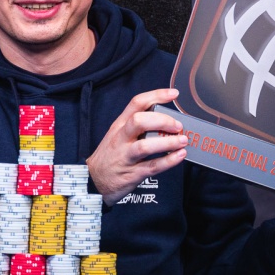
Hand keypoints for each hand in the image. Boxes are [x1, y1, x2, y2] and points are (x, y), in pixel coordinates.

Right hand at [85, 88, 187, 204]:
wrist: (92, 180)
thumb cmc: (111, 155)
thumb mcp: (118, 134)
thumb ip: (138, 126)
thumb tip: (166, 119)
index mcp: (120, 125)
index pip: (137, 103)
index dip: (156, 95)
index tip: (173, 94)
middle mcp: (121, 138)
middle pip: (139, 121)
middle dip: (162, 121)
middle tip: (178, 126)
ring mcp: (125, 156)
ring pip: (145, 146)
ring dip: (167, 143)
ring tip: (182, 141)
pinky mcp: (132, 174)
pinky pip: (152, 167)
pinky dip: (168, 161)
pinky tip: (179, 156)